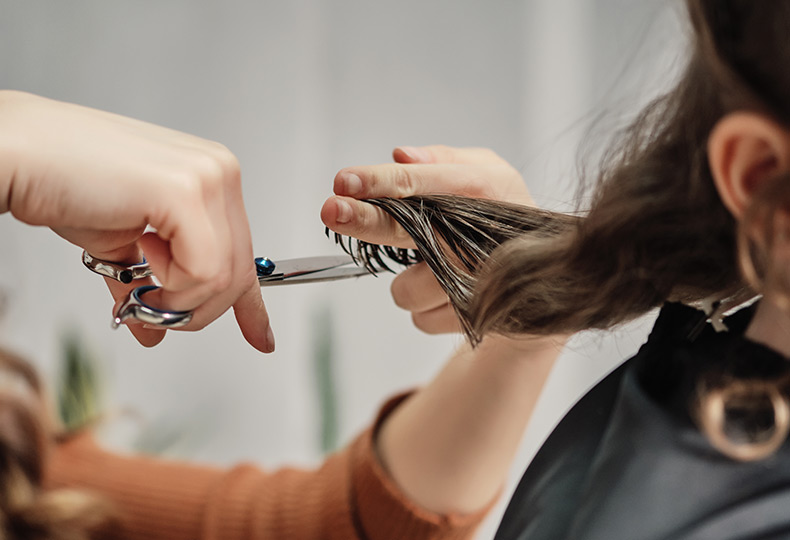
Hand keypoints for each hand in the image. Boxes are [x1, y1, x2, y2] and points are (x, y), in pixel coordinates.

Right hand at [0, 91, 272, 351]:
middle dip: (194, 309)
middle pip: (238, 273)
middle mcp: (219, 171)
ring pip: (223, 278)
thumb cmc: (63, 186)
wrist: (17, 156)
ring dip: (175, 301)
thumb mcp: (121, 245)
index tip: (261, 338)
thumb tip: (155, 332)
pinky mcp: (185, 191)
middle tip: (150, 309)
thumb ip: (149, 284)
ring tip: (136, 280)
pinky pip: (203, 271)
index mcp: (212, 178)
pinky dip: (170, 287)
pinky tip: (138, 254)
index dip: (252, 305)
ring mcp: (208, 177)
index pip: (245, 253)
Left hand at [321, 145, 531, 334]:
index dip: (379, 181)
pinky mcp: (475, 319)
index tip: (343, 181)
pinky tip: (450, 295)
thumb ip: (442, 161)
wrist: (549, 282)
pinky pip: (421, 319)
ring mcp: (480, 282)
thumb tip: (400, 155)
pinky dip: (426, 309)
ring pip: (406, 290)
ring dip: (409, 283)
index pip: (419, 181)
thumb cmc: (502, 215)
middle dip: (365, 220)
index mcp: (483, 188)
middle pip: (407, 229)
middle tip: (332, 210)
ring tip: (437, 272)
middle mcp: (480, 235)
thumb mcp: (485, 173)